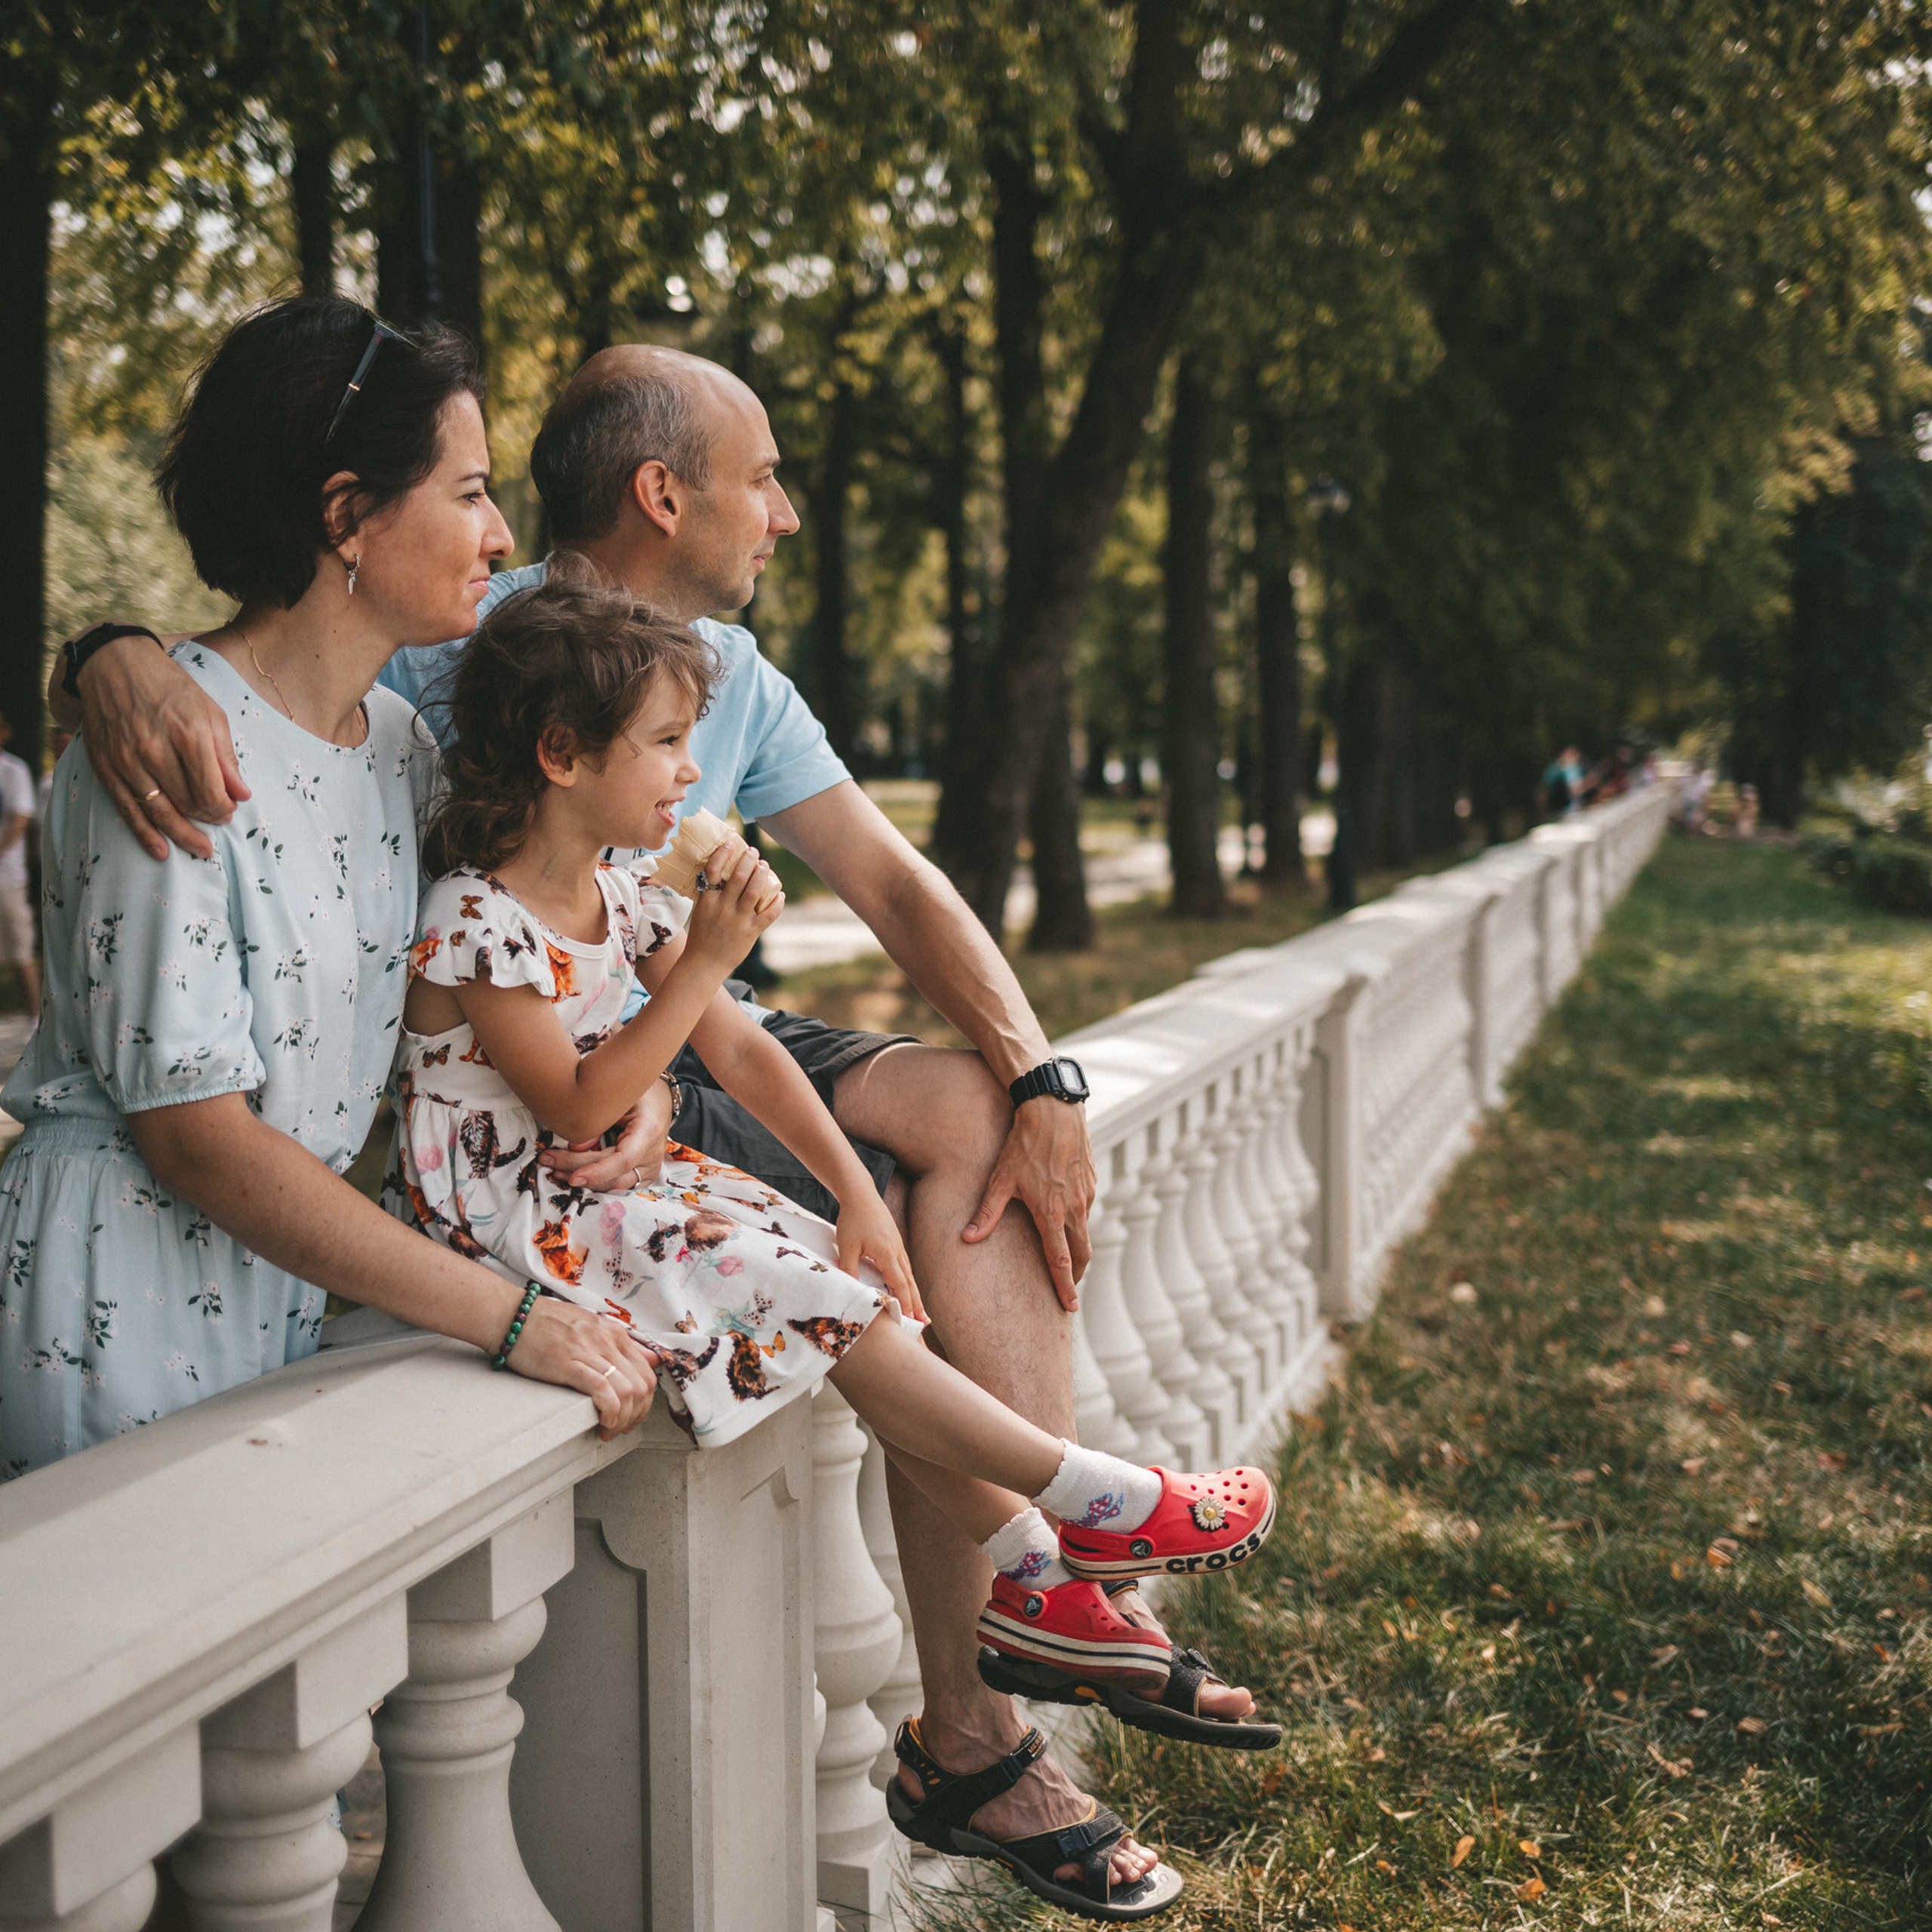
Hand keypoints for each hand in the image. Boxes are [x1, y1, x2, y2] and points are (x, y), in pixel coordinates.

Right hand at [75, 630, 249, 859]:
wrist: (114, 665)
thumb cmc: (170, 688)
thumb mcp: (209, 713)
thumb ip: (226, 756)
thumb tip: (243, 795)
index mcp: (187, 733)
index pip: (210, 789)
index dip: (224, 807)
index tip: (230, 810)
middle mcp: (154, 748)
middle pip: (187, 802)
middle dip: (208, 818)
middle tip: (219, 822)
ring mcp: (127, 759)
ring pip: (159, 811)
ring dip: (183, 835)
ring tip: (201, 849)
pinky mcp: (105, 766)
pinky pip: (127, 809)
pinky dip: (145, 833)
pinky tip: (161, 851)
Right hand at [507, 1292, 660, 1438]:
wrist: (511, 1314)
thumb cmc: (546, 1323)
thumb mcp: (591, 1326)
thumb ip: (620, 1344)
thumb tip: (650, 1359)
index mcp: (614, 1333)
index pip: (648, 1372)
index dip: (645, 1401)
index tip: (633, 1415)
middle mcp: (607, 1340)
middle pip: (642, 1385)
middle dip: (636, 1414)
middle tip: (622, 1429)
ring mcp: (589, 1351)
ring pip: (627, 1391)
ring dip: (623, 1419)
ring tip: (609, 1430)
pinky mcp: (568, 1363)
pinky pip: (602, 1390)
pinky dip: (610, 1412)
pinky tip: (603, 1422)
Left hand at [539, 1081, 675, 1189]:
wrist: (657, 1100)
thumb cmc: (636, 1093)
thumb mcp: (617, 1097)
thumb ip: (598, 1120)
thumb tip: (575, 1146)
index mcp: (649, 1130)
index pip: (624, 1160)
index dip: (597, 1172)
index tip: (573, 1178)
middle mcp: (653, 1153)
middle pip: (613, 1174)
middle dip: (576, 1170)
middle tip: (547, 1159)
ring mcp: (649, 1167)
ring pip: (614, 1185)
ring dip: (583, 1180)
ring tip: (555, 1168)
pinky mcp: (642, 1174)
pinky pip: (616, 1184)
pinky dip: (594, 1180)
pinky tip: (571, 1173)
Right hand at [684, 842, 783, 970]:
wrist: (704, 964)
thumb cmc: (701, 937)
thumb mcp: (701, 912)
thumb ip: (711, 896)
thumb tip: (723, 875)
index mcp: (707, 901)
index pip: (713, 871)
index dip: (723, 854)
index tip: (731, 843)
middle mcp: (722, 908)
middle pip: (738, 877)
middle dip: (748, 861)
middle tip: (754, 852)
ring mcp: (737, 920)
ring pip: (754, 891)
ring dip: (761, 875)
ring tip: (765, 865)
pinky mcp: (750, 932)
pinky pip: (768, 914)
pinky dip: (776, 903)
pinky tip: (780, 894)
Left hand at [835, 1189, 924, 1321]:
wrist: (860, 1194)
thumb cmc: (853, 1219)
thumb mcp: (847, 1246)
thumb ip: (848, 1269)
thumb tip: (850, 1290)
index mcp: (887, 1253)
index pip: (900, 1284)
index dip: (906, 1303)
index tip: (911, 1319)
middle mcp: (897, 1251)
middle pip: (910, 1282)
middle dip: (917, 1303)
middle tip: (925, 1322)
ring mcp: (897, 1245)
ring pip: (909, 1274)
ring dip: (914, 1293)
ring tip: (919, 1309)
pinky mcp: (894, 1241)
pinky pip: (904, 1265)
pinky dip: (908, 1280)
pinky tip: (906, 1286)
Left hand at [963, 1098, 1096, 1312]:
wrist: (1053, 1109)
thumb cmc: (1023, 1144)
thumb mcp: (1000, 1179)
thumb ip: (986, 1213)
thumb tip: (966, 1238)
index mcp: (1051, 1213)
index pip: (1060, 1261)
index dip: (1064, 1287)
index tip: (1070, 1307)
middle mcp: (1074, 1207)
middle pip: (1081, 1253)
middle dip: (1076, 1274)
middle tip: (1068, 1289)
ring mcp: (1086, 1193)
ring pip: (1085, 1230)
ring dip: (1077, 1247)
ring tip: (1065, 1256)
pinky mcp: (1091, 1179)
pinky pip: (1086, 1208)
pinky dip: (1078, 1221)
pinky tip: (1065, 1217)